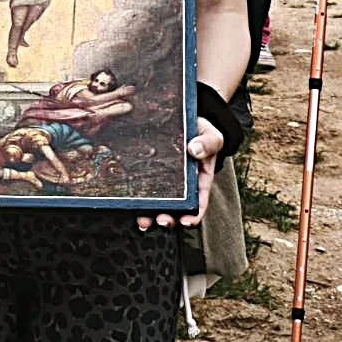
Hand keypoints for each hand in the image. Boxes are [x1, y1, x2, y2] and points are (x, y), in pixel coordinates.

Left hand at [137, 115, 220, 229]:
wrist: (182, 120)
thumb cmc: (200, 131)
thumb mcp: (211, 135)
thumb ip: (208, 143)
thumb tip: (195, 150)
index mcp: (199, 179)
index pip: (199, 201)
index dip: (194, 214)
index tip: (186, 221)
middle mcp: (182, 185)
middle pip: (176, 207)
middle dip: (169, 218)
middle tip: (162, 221)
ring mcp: (165, 181)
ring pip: (158, 203)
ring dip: (151, 215)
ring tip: (144, 220)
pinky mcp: (149, 173)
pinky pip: (143, 189)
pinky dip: (137, 200)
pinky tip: (130, 208)